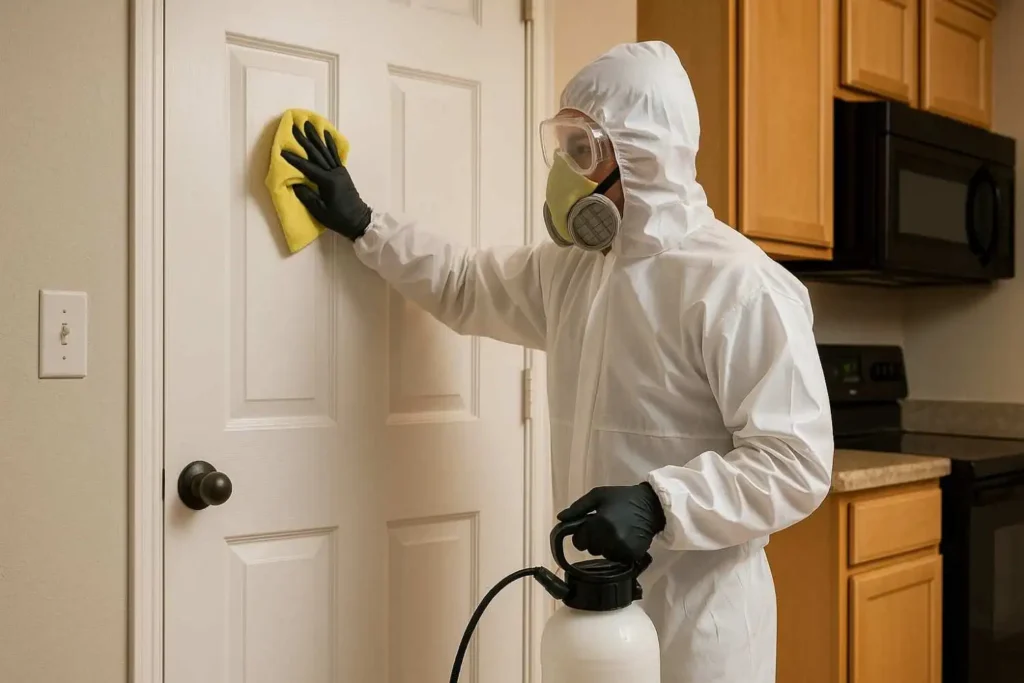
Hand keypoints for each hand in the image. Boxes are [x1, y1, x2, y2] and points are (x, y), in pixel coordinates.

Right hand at [281, 121, 372, 240]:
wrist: (359, 220)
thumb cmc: (338, 218)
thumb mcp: (320, 211)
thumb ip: (307, 196)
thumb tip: (294, 183)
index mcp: (328, 182)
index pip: (308, 167)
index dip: (295, 159)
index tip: (282, 150)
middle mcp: (334, 172)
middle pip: (317, 154)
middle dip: (305, 140)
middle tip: (296, 127)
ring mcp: (340, 170)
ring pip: (326, 151)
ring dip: (316, 137)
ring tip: (308, 125)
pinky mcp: (342, 172)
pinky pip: (335, 154)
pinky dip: (330, 143)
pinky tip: (326, 134)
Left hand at [557, 483, 665, 563]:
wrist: (651, 505)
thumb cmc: (622, 498)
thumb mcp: (598, 495)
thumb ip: (578, 507)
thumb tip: (560, 519)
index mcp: (598, 523)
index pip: (579, 541)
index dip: (583, 534)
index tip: (591, 527)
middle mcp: (609, 538)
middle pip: (591, 550)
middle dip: (594, 540)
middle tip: (606, 528)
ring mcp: (621, 549)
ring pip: (604, 556)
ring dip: (606, 547)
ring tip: (617, 533)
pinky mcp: (632, 555)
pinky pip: (617, 559)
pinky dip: (619, 552)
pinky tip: (625, 540)